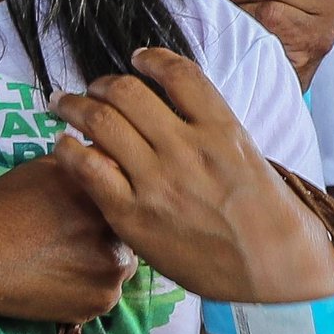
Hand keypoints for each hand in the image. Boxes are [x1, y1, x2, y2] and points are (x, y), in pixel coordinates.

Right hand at [0, 154, 133, 324]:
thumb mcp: (40, 170)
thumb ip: (83, 163)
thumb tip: (112, 157)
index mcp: (102, 193)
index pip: (125, 195)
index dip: (103, 204)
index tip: (80, 211)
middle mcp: (114, 229)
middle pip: (126, 230)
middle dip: (105, 233)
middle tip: (67, 237)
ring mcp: (112, 269)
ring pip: (120, 263)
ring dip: (100, 261)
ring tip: (60, 259)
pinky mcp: (102, 301)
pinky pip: (106, 291)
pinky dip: (88, 287)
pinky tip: (58, 279)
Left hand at [51, 48, 333, 305]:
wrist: (271, 276)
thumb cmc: (267, 219)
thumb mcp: (250, 159)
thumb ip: (212, 131)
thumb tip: (176, 108)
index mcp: (222, 131)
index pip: (179, 74)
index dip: (151, 58)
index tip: (137, 58)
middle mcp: (187, 149)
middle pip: (127, 92)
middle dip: (102, 84)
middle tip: (91, 89)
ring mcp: (157, 180)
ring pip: (99, 121)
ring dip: (73, 105)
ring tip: (62, 105)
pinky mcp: (132, 213)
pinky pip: (86, 167)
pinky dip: (67, 148)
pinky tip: (62, 145)